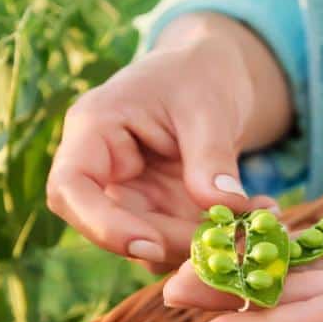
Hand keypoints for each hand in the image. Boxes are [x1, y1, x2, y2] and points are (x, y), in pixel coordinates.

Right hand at [45, 14, 291, 272]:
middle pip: (110, 227)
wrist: (214, 75)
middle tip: (223, 241)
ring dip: (194, 248)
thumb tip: (224, 207)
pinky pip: (173, 241)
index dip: (100, 225)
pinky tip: (252, 220)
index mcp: (94, 128)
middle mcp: (102, 168)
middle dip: (166, 243)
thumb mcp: (209, 105)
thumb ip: (211, 156)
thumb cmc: (200, 74)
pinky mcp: (156, 211)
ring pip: (145, 243)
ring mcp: (129, 193)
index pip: (69, 188)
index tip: (148, 245)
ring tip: (250, 227)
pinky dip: (211, 241)